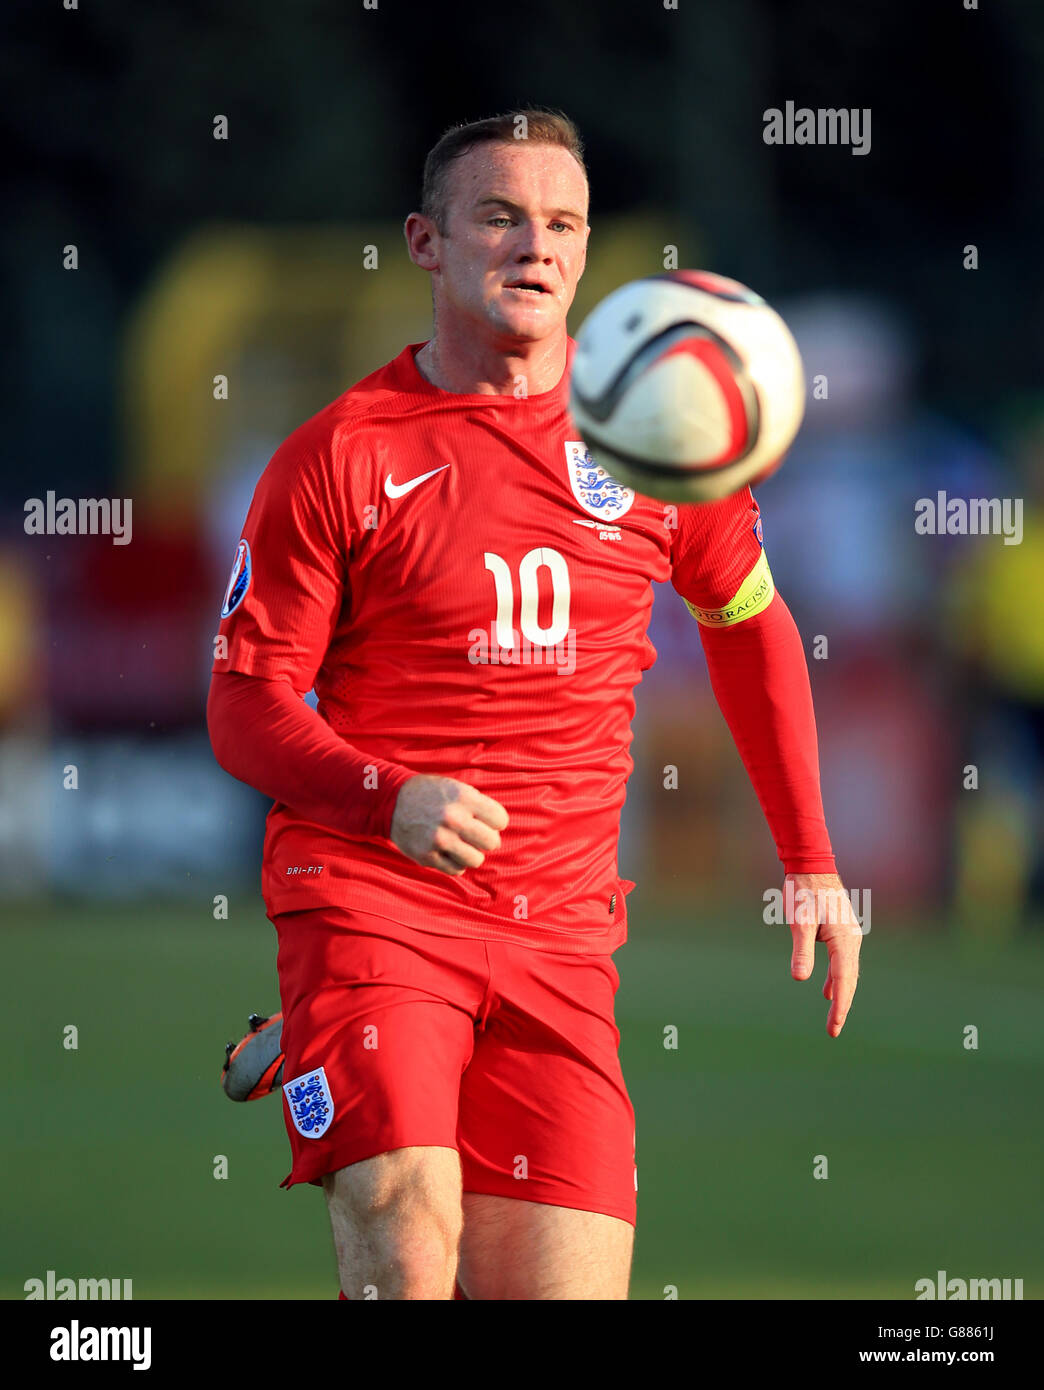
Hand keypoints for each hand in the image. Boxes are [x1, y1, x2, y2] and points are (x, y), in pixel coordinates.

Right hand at [390, 775, 508, 875]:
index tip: (486, 822)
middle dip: (487, 840)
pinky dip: (455, 863)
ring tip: (462, 845)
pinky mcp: (427, 856)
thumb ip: (478, 805)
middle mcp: (453, 818)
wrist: (392, 801)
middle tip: (476, 836)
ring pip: (476, 860)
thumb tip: (499, 827)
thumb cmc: (430, 794)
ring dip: (471, 854)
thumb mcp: (456, 788)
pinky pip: (456, 870)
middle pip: (492, 842)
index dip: (495, 822)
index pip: (500, 820)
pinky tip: (448, 852)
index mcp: (464, 798)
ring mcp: (440, 839)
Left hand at [785, 872, 861, 1037]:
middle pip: (849, 979)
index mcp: (844, 939)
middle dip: (842, 1005)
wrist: (811, 863)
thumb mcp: (798, 921)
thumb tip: (801, 979)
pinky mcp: (841, 930)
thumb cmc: (802, 890)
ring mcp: (848, 934)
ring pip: (846, 970)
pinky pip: (841, 961)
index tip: (834, 1027)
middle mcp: (851, 938)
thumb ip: (801, 950)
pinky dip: (836, 978)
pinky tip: (826, 990)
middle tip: (834, 1031)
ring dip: (840, 992)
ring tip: (834, 1016)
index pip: (843, 980)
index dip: (839, 1006)